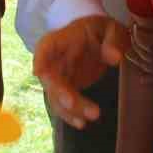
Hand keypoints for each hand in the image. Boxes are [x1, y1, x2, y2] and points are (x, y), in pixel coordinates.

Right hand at [32, 15, 127, 129]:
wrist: (98, 39)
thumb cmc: (100, 30)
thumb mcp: (111, 28)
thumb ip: (112, 40)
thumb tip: (114, 58)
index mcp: (63, 39)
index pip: (45, 46)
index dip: (39, 59)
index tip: (39, 72)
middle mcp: (55, 60)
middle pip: (51, 78)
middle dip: (60, 93)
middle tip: (73, 104)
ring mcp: (59, 76)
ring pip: (56, 96)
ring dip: (69, 109)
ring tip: (90, 117)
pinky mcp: (66, 89)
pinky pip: (62, 104)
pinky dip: (70, 115)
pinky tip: (82, 124)